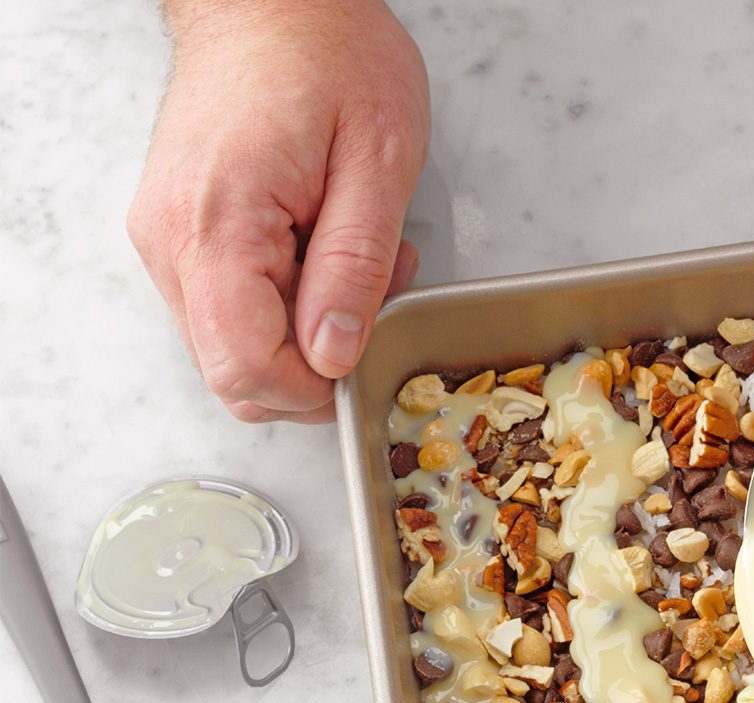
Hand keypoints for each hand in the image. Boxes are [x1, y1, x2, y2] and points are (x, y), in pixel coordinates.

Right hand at [128, 0, 429, 422]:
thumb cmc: (330, 56)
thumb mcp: (379, 162)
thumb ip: (354, 268)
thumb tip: (337, 354)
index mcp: (217, 225)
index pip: (247, 368)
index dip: (316, 390)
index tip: (368, 356)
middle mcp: (172, 240)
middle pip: (233, 372)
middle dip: (316, 364)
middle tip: (373, 298)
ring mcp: (168, 239)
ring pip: (232, 347)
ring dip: (304, 333)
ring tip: (353, 261)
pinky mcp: (179, 233)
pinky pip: (230, 308)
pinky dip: (284, 305)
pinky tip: (323, 253)